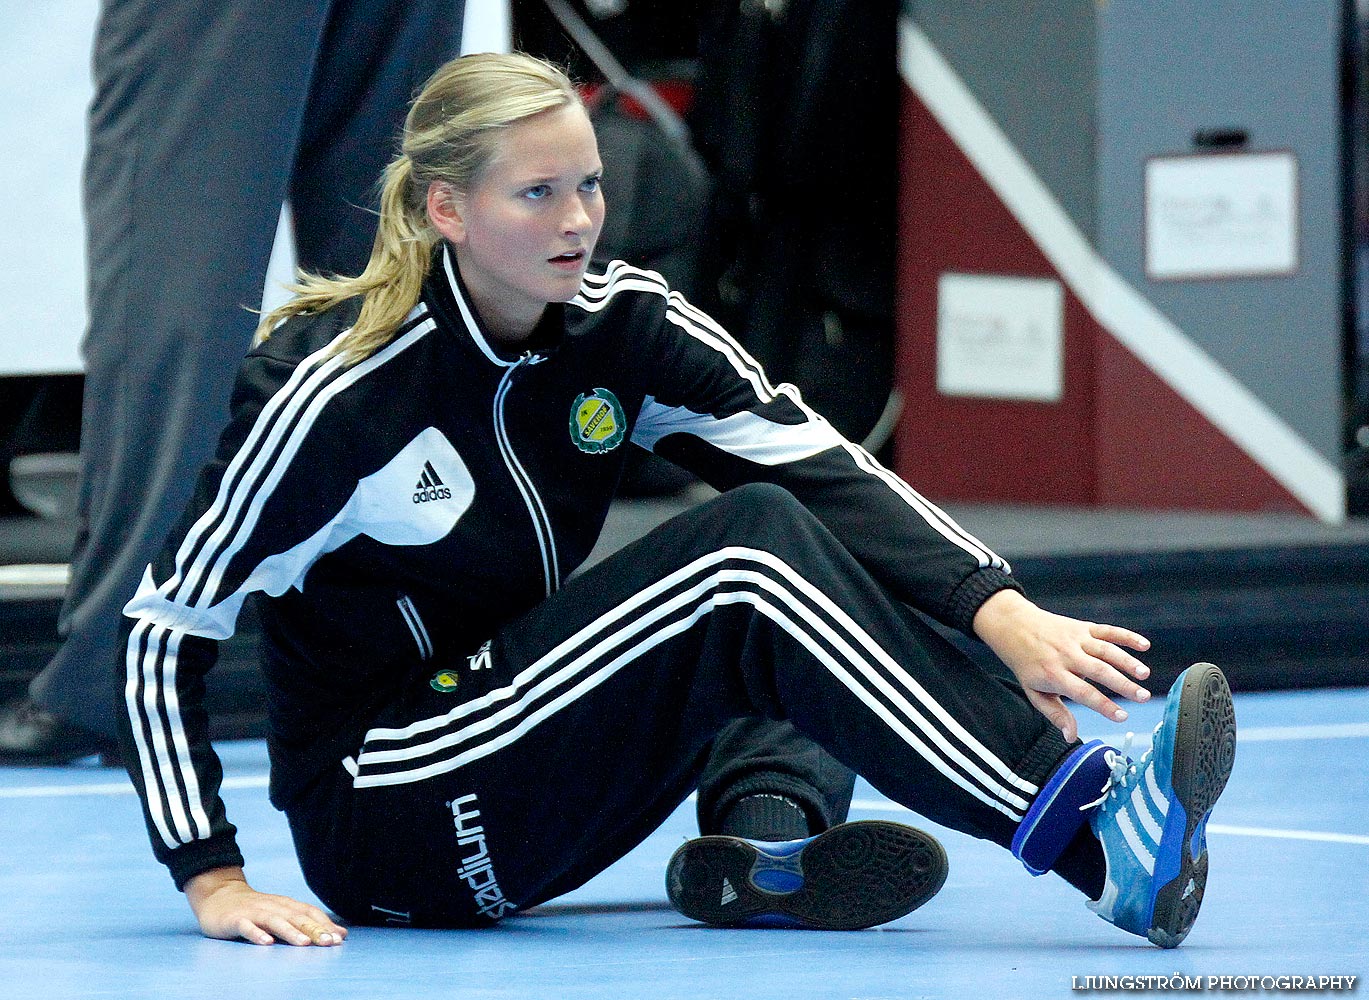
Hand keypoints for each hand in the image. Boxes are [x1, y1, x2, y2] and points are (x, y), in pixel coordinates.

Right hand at [185, 866, 347, 946]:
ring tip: (304, 943)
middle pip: (296, 917)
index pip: (309, 913)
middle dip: (314, 929)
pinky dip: (257, 934)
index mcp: (286, 905)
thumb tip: (340, 934)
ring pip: (275, 921)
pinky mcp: (235, 920)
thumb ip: (307, 923)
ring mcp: (253, 912)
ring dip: (290, 932)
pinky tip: (266, 943)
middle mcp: (273, 906)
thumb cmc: (255, 909)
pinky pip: (247, 927)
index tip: (340, 937)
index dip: (325, 924)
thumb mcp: (281, 913)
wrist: (218, 895)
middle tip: (329, 942)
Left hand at [972, 589, 1151, 742]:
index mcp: (1054, 675)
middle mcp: (1067, 656)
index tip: (1123, 717)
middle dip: (1122, 684)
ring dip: (1127, 661)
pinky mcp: (1083, 627)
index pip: (1083, 693)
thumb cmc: (1027, 665)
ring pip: (1106, 650)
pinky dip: (1126, 636)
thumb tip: (1071, 736)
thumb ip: (1055, 714)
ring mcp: (1076, 639)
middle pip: (1099, 671)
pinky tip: (1144, 645)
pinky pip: (1107, 631)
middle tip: (1143, 697)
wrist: (1015, 627)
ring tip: (1144, 675)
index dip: (1103, 706)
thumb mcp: (1034, 692)